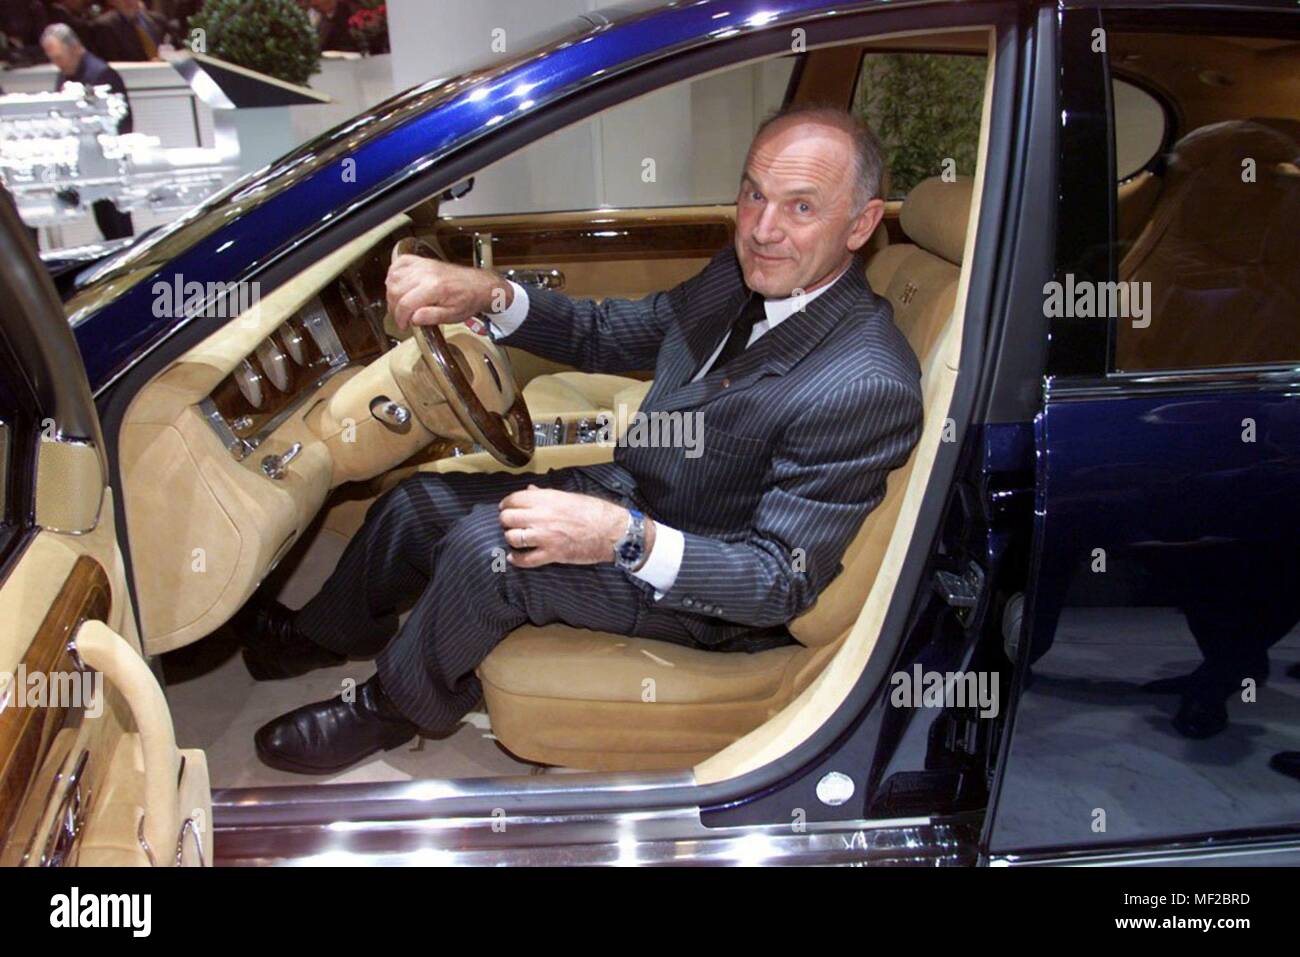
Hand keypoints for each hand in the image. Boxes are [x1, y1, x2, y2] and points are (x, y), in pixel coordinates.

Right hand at [385, 252, 512, 330]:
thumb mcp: (453, 315)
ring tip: (399, 304)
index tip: (403, 325)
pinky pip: (399, 263)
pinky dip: (393, 274)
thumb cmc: (467, 300)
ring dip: (391, 292)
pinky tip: (397, 285)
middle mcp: (426, 273)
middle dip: (394, 307)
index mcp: (435, 288)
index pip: (406, 303)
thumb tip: (413, 319)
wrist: (478, 285)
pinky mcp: (422, 261)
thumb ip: (432, 317)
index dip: (400, 318)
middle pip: (396, 290)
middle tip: (401, 317)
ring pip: (393, 277)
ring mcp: (423, 265)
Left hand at [498, 485, 655, 568]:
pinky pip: (526, 560)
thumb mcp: (569, 496)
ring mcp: (545, 536)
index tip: (506, 507)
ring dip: (511, 538)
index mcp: (547, 499)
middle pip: (508, 518)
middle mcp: (542, 516)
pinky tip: (515, 557)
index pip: (514, 499)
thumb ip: (545, 495)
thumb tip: (529, 490)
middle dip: (505, 521)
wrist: (612, 531)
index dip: (507, 504)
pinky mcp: (552, 554)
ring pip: (513, 537)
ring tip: (515, 538)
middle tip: (510, 523)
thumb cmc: (594, 511)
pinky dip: (517, 559)